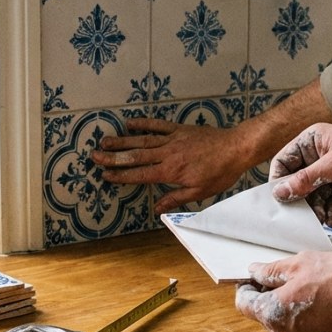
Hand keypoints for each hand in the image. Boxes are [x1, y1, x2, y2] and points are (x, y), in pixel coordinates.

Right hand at [91, 118, 252, 213]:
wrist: (236, 148)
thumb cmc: (220, 173)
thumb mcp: (199, 192)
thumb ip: (175, 198)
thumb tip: (156, 209)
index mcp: (171, 172)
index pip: (140, 174)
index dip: (121, 175)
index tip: (105, 174)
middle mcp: (167, 154)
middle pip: (135, 156)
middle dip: (113, 157)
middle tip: (95, 156)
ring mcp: (172, 139)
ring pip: (142, 141)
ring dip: (122, 141)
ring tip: (104, 141)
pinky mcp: (179, 129)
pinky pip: (157, 125)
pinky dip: (143, 124)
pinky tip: (129, 123)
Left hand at [234, 251, 331, 331]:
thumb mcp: (303, 263)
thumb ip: (273, 270)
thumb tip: (254, 272)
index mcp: (272, 314)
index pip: (244, 303)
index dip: (248, 287)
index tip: (258, 278)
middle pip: (267, 315)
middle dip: (275, 298)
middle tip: (297, 279)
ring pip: (289, 327)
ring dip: (296, 312)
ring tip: (320, 293)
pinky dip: (313, 325)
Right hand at [269, 123, 331, 226]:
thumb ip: (306, 179)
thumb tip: (280, 192)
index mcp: (314, 141)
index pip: (285, 161)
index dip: (279, 180)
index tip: (278, 199)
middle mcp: (320, 158)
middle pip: (297, 182)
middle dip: (298, 199)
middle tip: (297, 215)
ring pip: (313, 197)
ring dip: (314, 210)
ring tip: (319, 218)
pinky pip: (329, 204)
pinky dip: (329, 214)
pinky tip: (330, 221)